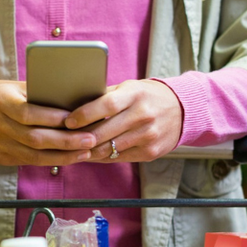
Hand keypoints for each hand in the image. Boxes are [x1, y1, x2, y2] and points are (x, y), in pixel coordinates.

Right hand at [0, 80, 94, 165]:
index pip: (28, 113)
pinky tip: (68, 158)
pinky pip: (28, 161)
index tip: (76, 119)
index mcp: (0, 101)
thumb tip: (73, 100)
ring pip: (33, 155)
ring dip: (63, 156)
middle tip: (90, 140)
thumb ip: (38, 94)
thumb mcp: (14, 88)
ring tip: (85, 152)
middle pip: (34, 138)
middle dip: (65, 141)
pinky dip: (50, 161)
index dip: (52, 118)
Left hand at [65, 79, 182, 161]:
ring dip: (88, 151)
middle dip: (81, 139)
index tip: (68, 122)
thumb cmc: (147, 97)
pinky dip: (103, 157)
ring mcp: (148, 136)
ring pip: (110, 149)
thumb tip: (74, 104)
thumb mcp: (129, 88)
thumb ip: (106, 96)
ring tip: (73, 150)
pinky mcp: (150, 152)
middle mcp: (143, 115)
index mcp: (135, 95)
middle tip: (64, 140)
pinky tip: (91, 154)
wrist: (182, 110)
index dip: (84, 115)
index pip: (106, 105)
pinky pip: (119, 158)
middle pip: (104, 132)